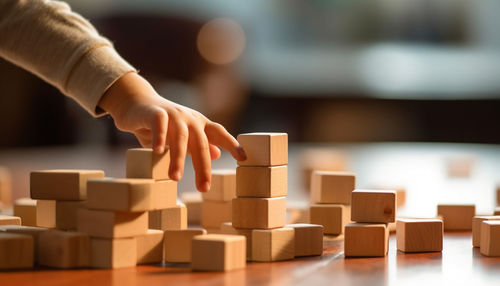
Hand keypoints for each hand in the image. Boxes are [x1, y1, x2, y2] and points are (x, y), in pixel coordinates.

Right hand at [98, 72, 245, 191]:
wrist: (136, 103)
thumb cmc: (162, 125)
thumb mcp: (182, 136)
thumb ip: (197, 145)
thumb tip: (217, 155)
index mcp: (199, 125)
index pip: (220, 134)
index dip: (232, 145)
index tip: (244, 159)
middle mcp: (190, 119)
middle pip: (201, 143)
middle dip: (203, 167)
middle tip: (204, 188)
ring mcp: (174, 115)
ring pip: (181, 137)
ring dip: (179, 158)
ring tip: (175, 177)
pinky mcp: (155, 113)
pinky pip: (160, 124)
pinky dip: (160, 137)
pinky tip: (158, 152)